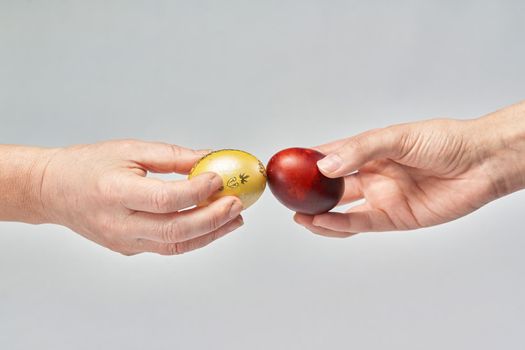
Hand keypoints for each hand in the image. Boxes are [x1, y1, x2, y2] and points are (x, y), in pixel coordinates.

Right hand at [39, 140, 243, 254]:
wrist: (53, 191)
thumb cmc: (88, 165)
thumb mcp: (129, 149)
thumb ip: (171, 156)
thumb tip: (209, 158)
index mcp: (114, 193)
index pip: (164, 199)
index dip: (196, 192)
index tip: (219, 178)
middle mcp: (118, 224)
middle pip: (175, 230)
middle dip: (213, 218)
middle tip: (236, 204)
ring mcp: (122, 241)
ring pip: (175, 245)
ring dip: (210, 233)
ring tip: (235, 219)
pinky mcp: (128, 249)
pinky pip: (166, 246)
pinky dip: (193, 236)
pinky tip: (211, 224)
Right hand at [294, 102, 524, 236]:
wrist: (481, 163)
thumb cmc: (444, 141)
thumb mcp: (397, 137)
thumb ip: (361, 150)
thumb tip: (326, 166)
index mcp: (369, 152)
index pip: (330, 156)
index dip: (306, 161)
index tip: (285, 165)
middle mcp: (371, 175)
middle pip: (331, 186)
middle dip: (308, 191)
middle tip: (286, 195)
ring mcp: (380, 198)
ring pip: (341, 209)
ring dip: (319, 213)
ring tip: (297, 214)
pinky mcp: (393, 218)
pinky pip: (360, 224)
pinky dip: (339, 225)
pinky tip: (321, 222)